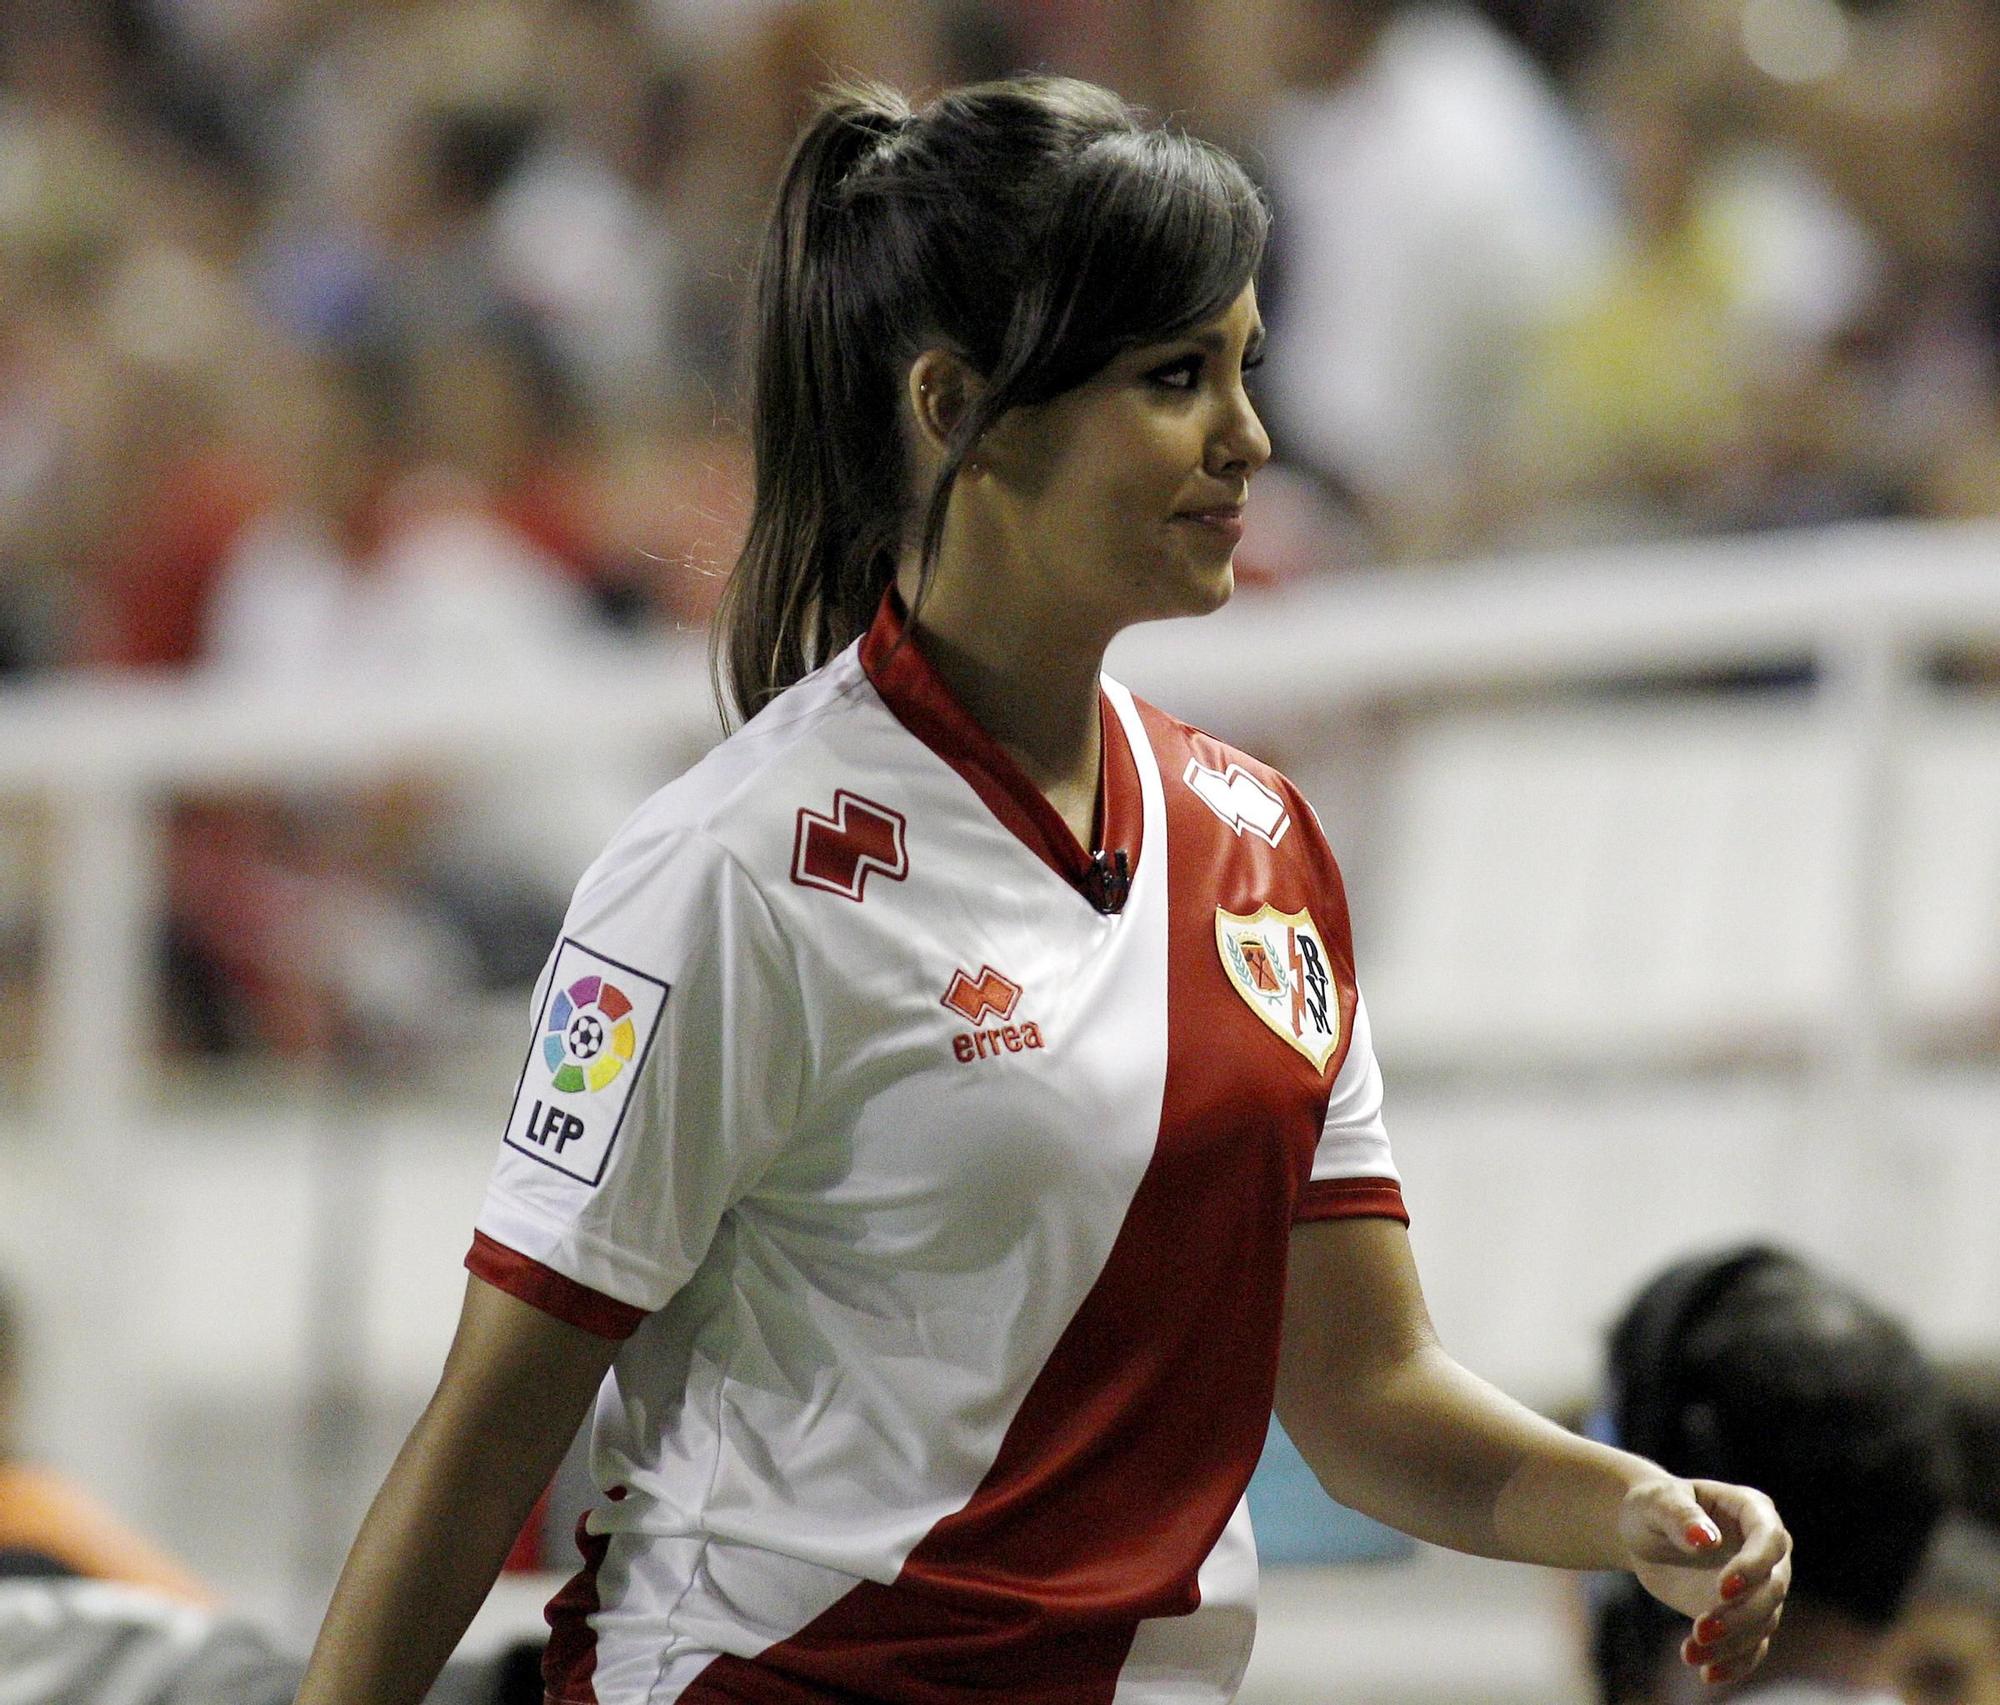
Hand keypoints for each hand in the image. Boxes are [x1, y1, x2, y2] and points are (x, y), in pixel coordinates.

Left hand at [1617, 1476, 1791, 1687]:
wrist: (1644, 1534)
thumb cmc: (1652, 1507)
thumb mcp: (1656, 1502)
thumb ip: (1679, 1515)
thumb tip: (1707, 1540)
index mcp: (1753, 1511)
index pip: (1770, 1541)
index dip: (1752, 1567)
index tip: (1723, 1589)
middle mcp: (1767, 1551)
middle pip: (1772, 1589)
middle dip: (1740, 1615)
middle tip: (1700, 1630)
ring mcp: (1760, 1586)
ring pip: (1762, 1622)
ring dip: (1731, 1643)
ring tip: (1690, 1654)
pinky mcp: (1745, 1617)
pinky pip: (1752, 1646)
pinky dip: (1734, 1663)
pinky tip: (1708, 1674)